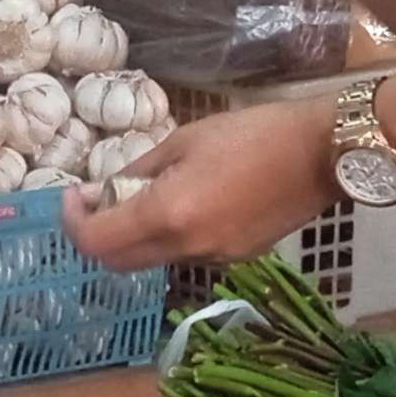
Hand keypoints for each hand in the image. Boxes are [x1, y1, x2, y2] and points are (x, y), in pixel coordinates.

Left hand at [61, 97, 337, 270]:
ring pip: (151, 261)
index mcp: (168, 214)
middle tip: (97, 200)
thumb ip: (137, 171)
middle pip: (117, 262)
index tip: (75, 195)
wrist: (322, 154)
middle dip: (97, 234)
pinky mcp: (237, 259)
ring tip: (142, 195)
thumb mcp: (183, 140)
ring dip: (133, 236)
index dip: (73, 222)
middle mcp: (187, 247)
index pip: (97, 241)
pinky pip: (185, 255)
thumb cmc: (252, 134)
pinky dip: (167, 237)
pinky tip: (183, 204)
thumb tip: (103, 191)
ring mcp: (214, 258)